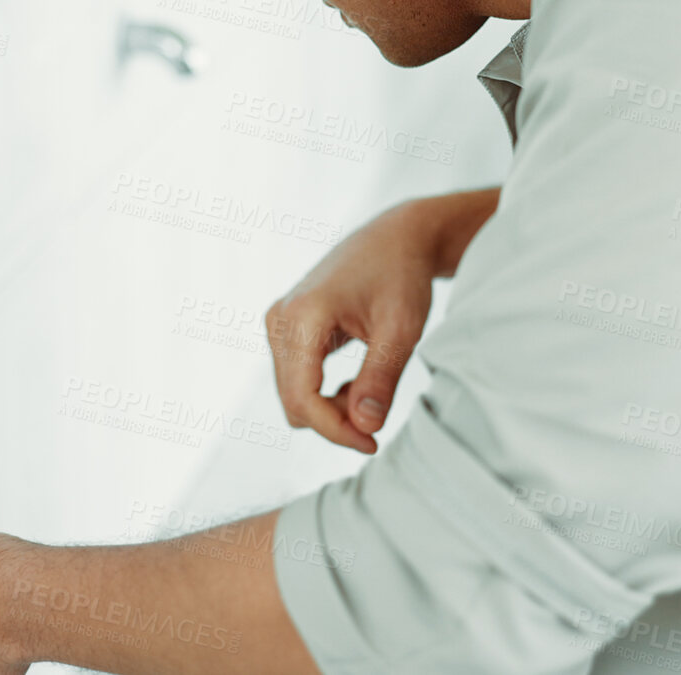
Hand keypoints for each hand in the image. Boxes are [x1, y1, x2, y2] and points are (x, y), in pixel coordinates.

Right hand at [265, 198, 453, 452]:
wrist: (396, 237)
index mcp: (302, 316)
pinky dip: (326, 394)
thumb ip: (381, 379)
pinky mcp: (287, 328)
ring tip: (373, 392)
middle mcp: (280, 319)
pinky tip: (359, 384)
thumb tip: (365, 428)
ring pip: (294, 394)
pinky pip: (297, 379)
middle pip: (294, 401)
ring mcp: (279, 323)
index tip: (372, 443)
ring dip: (331, 408)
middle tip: (380, 420)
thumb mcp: (401, 329)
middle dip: (335, 421)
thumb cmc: (401, 275)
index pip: (302, 398)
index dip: (335, 431)